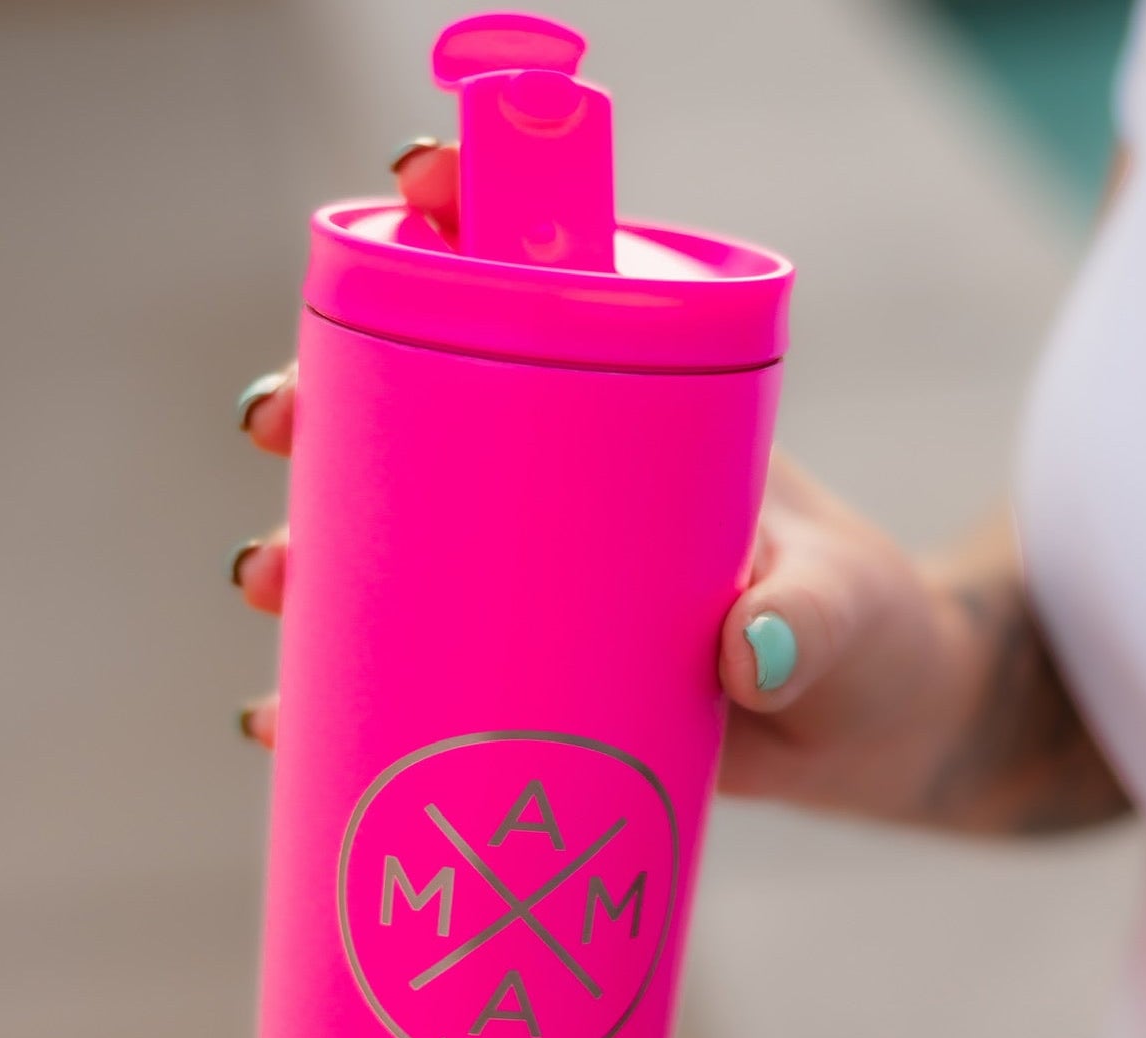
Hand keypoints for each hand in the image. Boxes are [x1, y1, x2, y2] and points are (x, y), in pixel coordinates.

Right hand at [230, 141, 980, 827]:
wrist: (874, 735)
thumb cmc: (875, 642)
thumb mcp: (848, 614)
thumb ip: (814, 623)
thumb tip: (745, 653)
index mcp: (642, 415)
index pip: (540, 285)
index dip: (460, 223)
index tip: (410, 194)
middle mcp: (566, 486)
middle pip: (416, 413)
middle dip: (326, 403)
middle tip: (278, 427)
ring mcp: (534, 578)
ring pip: (389, 539)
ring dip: (307, 543)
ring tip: (270, 582)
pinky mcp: (522, 669)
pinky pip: (409, 662)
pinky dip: (338, 684)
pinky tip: (282, 715)